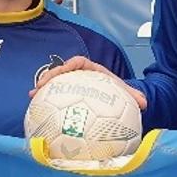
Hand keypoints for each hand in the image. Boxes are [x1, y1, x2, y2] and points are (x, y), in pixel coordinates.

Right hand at [29, 55, 146, 109]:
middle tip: (39, 86)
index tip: (62, 72)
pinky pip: (56, 98)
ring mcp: (72, 86)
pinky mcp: (68, 97)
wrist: (117, 100)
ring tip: (32, 97)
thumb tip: (145, 103)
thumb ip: (134, 97)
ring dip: (42, 89)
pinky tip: (38, 113)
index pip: (79, 62)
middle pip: (61, 72)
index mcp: (93, 71)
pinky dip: (46, 103)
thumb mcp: (127, 95)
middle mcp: (80, 76)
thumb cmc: (120, 94)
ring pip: (55, 84)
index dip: (68, 66)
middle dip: (49, 76)